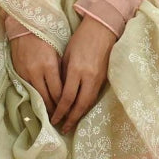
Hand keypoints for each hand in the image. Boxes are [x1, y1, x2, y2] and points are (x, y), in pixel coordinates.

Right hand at [9, 32, 62, 115]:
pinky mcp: (18, 73)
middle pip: (46, 98)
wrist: (24, 27)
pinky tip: (40, 103)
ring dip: (44, 106)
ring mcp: (25, 73)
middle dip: (54, 110)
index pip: (58, 92)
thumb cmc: (46, 38)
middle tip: (61, 120)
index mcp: (49, 66)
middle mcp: (36, 72)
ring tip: (51, 115)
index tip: (69, 112)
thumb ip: (61, 71)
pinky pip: (28, 90)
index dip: (64, 104)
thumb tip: (67, 89)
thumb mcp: (57, 53)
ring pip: (36, 96)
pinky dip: (35, 97)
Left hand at [51, 16, 116, 133]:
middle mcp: (89, 77)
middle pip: (80, 105)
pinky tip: (80, 111)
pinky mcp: (105, 78)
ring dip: (79, 115)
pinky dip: (86, 106)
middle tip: (63, 129)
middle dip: (71, 119)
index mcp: (76, 70)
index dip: (60, 111)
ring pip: (89, 103)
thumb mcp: (67, 55)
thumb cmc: (81, 39)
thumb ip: (63, 75)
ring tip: (71, 124)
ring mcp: (99, 78)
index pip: (67, 98)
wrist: (102, 28)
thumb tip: (57, 93)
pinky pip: (94, 96)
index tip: (53, 120)